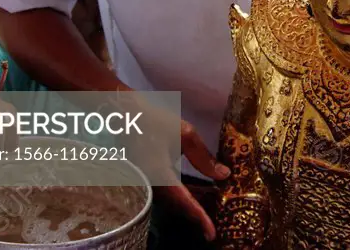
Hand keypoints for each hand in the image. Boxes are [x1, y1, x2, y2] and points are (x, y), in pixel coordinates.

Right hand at [153, 118, 230, 242]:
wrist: (124, 117)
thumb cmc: (155, 121)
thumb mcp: (185, 134)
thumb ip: (204, 157)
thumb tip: (224, 175)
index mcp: (159, 173)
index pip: (183, 201)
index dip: (199, 217)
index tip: (210, 232)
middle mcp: (151, 184)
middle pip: (177, 206)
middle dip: (197, 215)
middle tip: (215, 222)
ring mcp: (146, 183)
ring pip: (172, 201)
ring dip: (190, 205)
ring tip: (211, 205)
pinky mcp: (146, 180)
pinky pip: (166, 193)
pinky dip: (182, 196)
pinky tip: (197, 192)